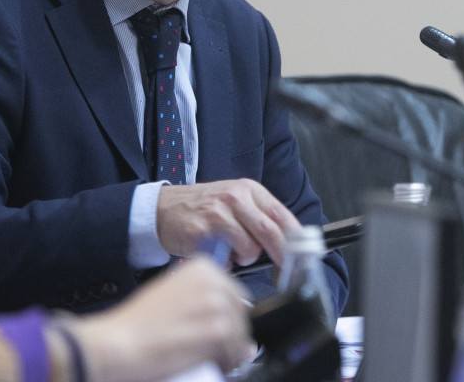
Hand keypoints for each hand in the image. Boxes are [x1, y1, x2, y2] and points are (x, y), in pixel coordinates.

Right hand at [70, 258, 253, 380]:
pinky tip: (203, 362)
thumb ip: (208, 313)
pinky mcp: (219, 331)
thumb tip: (247, 344)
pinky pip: (235, 354)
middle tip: (207, 347)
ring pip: (240, 337)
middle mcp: (213, 281)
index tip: (211, 328)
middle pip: (241, 316)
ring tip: (202, 356)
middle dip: (229, 335)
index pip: (235, 295)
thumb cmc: (138, 323)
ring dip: (227, 352)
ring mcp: (217, 306)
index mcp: (203, 268)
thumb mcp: (175, 303)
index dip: (225, 317)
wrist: (122, 342)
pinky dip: (224, 364)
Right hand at [156, 178, 299, 265]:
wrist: (162, 209)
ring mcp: (219, 212)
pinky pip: (227, 257)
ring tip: (231, 251)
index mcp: (249, 190)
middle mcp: (236, 197)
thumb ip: (260, 219)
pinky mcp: (204, 230)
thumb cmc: (202, 210)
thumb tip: (289, 247)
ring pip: (251, 248)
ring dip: (245, 259)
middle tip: (280, 272)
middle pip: (272, 232)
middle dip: (280, 257)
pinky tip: (215, 252)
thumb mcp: (234, 204)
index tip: (302, 261)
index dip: (296, 243)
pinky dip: (226, 262)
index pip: (283, 217)